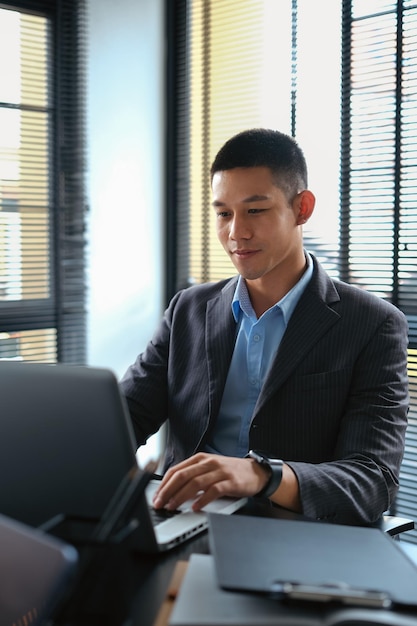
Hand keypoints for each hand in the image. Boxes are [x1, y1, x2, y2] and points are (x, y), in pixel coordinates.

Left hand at [152, 452, 269, 511]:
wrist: (256, 472)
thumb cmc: (230, 473)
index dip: (164, 484)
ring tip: (173, 506)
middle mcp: (208, 463)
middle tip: (159, 503)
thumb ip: (193, 476)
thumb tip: (171, 491)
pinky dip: (202, 500)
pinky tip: (195, 507)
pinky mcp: (231, 482)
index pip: (176, 470)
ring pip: (195, 482)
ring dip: (181, 496)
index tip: (156, 496)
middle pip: (183, 475)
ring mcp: (220, 472)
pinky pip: (213, 491)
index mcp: (200, 459)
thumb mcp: (209, 469)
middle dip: (168, 490)